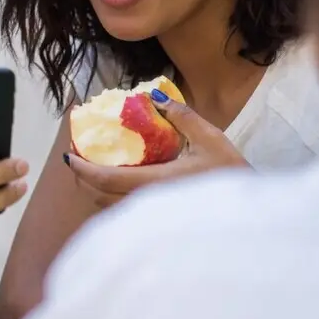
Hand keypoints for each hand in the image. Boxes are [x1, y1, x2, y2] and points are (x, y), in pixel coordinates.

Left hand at [66, 96, 248, 207]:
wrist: (249, 213)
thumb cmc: (232, 174)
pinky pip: (124, 211)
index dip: (82, 168)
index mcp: (158, 183)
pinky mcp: (159, 221)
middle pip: (100, 196)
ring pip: (110, 207)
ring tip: (95, 165)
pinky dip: (111, 196)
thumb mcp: (211, 138)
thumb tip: (155, 96)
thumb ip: (182, 116)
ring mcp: (154, 216)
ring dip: (96, 188)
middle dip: (83, 177)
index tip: (69, 153)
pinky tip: (117, 179)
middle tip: (79, 155)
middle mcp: (150, 204)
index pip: (106, 179)